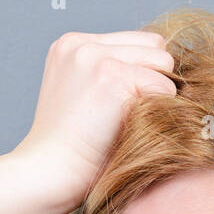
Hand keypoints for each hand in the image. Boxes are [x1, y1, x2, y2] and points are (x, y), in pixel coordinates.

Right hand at [12, 30, 177, 213]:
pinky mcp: (112, 77)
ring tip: (130, 120)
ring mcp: (95, 57)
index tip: (126, 104)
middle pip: (155, 46)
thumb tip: (163, 69)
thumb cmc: (71, 148)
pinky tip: (130, 128)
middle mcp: (82, 44)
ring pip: (163, 63)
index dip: (144, 73)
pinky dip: (159, 111)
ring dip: (158, 94)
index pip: (138, 41)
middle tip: (133, 114)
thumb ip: (109, 72)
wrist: (49, 171)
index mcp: (72, 44)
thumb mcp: (79, 95)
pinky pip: (164, 88)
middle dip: (155, 79)